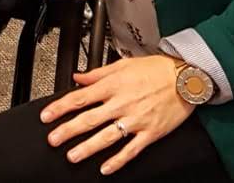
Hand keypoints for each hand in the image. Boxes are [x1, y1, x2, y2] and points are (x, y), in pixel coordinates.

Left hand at [39, 56, 195, 173]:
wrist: (187, 78)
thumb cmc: (156, 70)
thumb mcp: (123, 64)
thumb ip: (97, 73)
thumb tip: (77, 77)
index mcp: (113, 86)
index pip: (79, 98)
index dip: (60, 108)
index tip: (47, 116)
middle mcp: (121, 104)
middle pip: (89, 119)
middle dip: (68, 131)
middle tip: (53, 139)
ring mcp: (136, 120)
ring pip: (107, 137)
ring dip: (88, 148)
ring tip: (72, 156)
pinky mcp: (150, 133)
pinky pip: (131, 149)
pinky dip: (118, 160)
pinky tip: (106, 168)